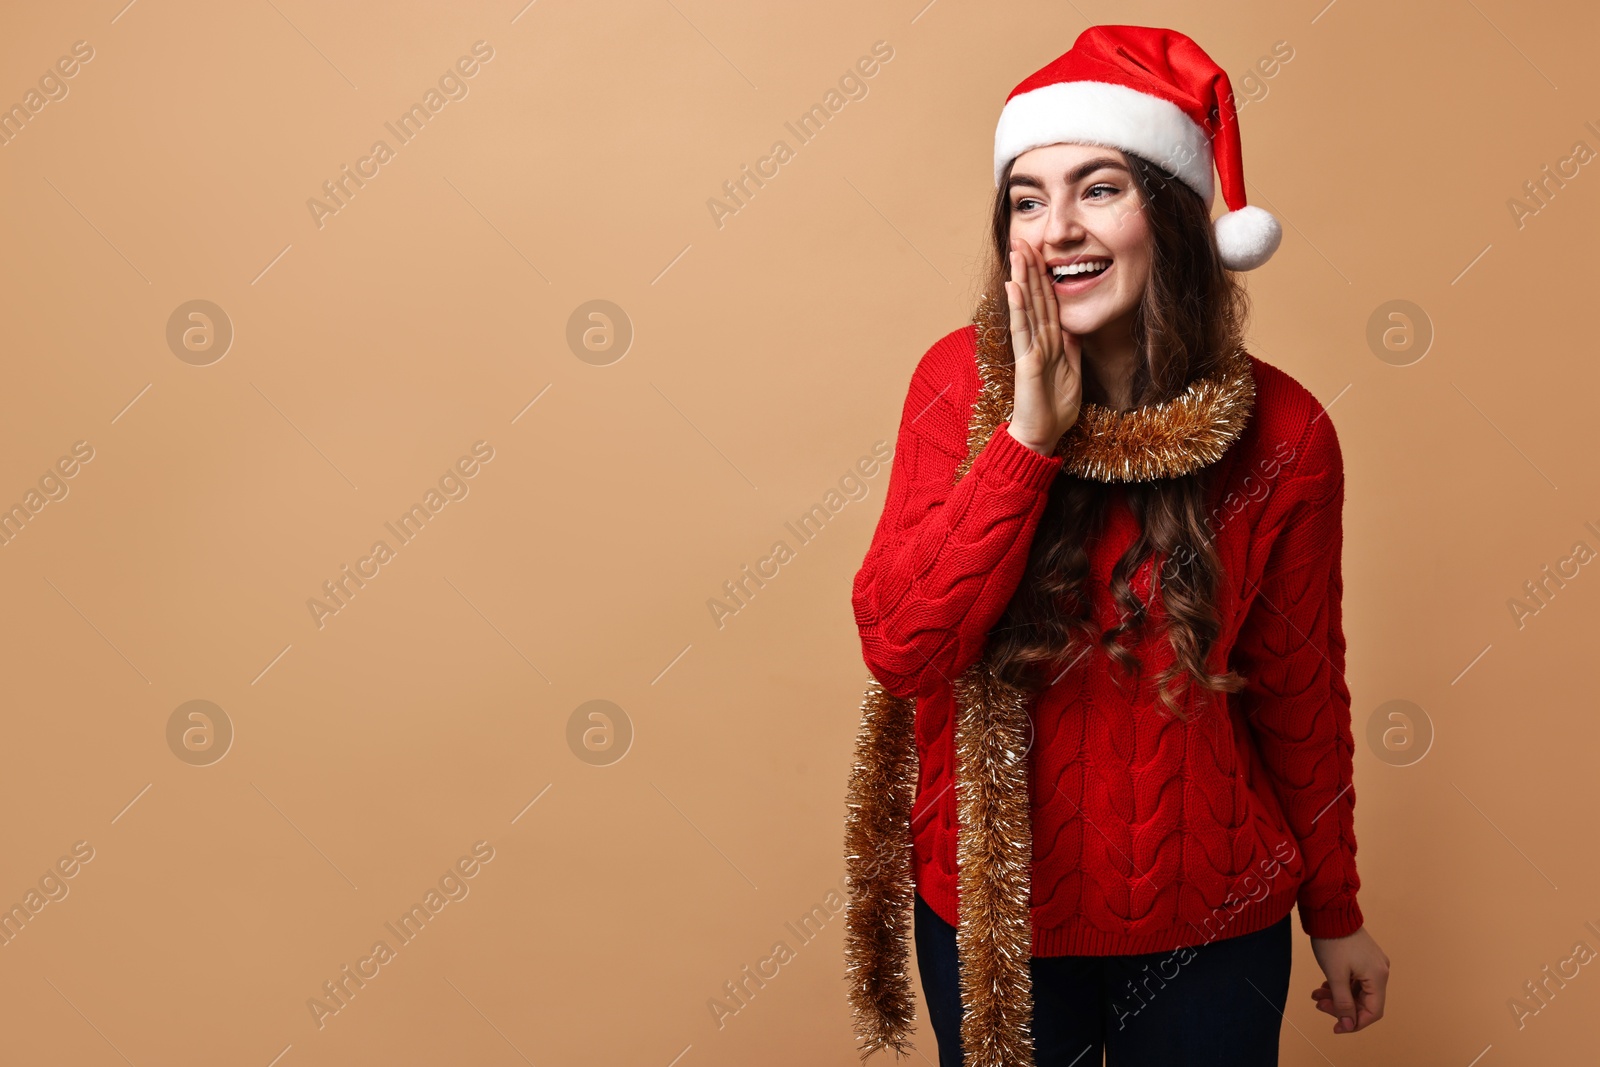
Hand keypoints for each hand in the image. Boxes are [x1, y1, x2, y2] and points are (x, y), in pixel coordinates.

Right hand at [1003, 237, 1082, 455]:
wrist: (1043, 435)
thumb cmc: (1055, 409)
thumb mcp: (1072, 370)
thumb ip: (1069, 347)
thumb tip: (1071, 325)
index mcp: (1050, 341)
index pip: (1047, 301)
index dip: (1043, 276)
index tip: (1039, 252)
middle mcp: (1037, 340)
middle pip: (1035, 297)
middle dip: (1029, 268)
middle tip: (1022, 239)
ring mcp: (1030, 349)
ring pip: (1027, 306)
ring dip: (1021, 278)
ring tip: (1016, 252)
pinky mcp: (1027, 361)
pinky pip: (1022, 329)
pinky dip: (1018, 307)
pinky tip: (1012, 287)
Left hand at [1309, 926, 1388, 1032]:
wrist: (1330, 911)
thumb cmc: (1333, 941)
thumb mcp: (1335, 976)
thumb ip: (1343, 1003)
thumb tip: (1348, 1025)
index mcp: (1378, 977)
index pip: (1372, 1012)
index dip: (1354, 1023)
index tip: (1336, 1027)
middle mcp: (1380, 971)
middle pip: (1364, 1001)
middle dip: (1341, 1007)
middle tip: (1319, 1004)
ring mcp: (1373, 963)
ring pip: (1357, 990)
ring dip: (1338, 996)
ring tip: (1316, 995)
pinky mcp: (1364, 957)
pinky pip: (1355, 979)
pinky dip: (1341, 985)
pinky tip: (1324, 986)